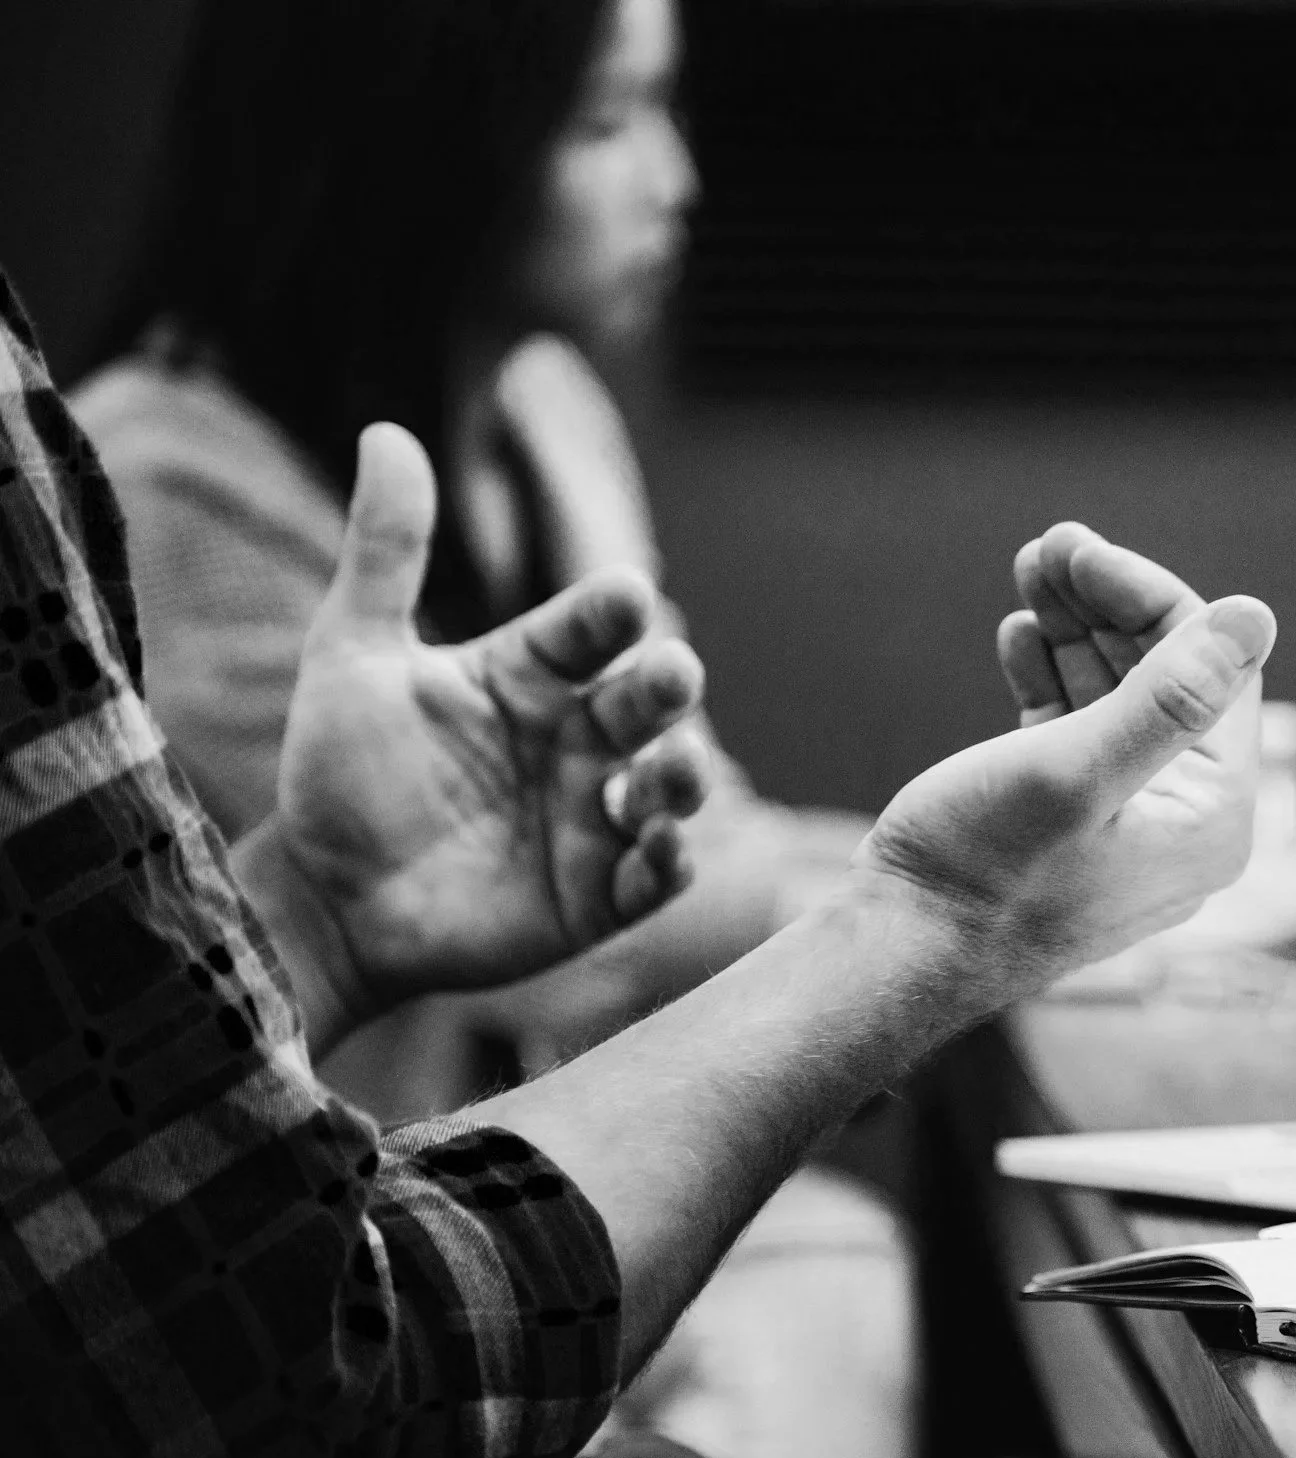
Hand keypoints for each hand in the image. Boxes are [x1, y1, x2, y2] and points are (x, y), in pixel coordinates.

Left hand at [242, 425, 710, 1045]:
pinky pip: (652, 876)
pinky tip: (662, 847)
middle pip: (641, 704)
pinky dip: (668, 862)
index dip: (608, 613)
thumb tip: (385, 431)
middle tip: (672, 673)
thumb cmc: (341, 773)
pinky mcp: (596, 895)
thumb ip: (385, 552)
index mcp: (529, 676)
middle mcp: (574, 740)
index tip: (624, 595)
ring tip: (675, 770)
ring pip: (664, 788)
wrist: (322, 899)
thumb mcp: (351, 654)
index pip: (585, 630)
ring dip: (682, 777)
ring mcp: (591, 817)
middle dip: (665, 687)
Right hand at [853, 523, 1275, 1005]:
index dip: (1149, 597)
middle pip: (1166, 679)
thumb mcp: (1075, 771)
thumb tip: (1257, 614)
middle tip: (1049, 545)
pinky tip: (1020, 635)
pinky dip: (1052, 679)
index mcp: (1213, 818)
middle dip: (1107, 606)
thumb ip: (1169, 696)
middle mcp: (1184, 824)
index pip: (1212, 671)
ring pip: (1116, 698)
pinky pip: (1080, 733)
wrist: (896, 955)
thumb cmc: (982, 873)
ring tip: (1030, 570)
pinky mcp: (1070, 825)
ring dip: (1075, 631)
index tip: (1080, 549)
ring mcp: (1127, 825)